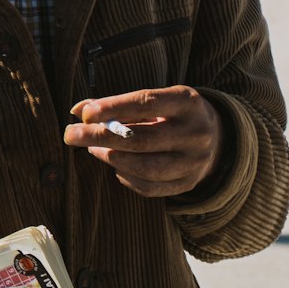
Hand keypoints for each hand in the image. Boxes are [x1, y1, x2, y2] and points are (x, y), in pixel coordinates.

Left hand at [64, 85, 223, 198]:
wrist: (217, 137)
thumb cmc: (172, 113)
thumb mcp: (155, 100)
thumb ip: (117, 104)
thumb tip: (78, 111)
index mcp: (187, 102)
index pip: (146, 103)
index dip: (114, 108)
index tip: (85, 113)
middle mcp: (195, 132)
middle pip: (142, 139)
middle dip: (101, 137)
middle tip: (71, 134)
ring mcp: (194, 162)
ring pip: (145, 167)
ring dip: (111, 158)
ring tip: (92, 148)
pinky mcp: (189, 183)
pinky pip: (150, 187)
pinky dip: (126, 177)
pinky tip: (115, 164)